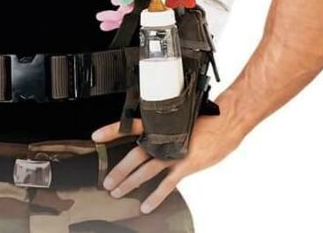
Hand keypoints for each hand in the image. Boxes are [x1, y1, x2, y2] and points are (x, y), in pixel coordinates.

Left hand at [91, 95, 243, 214]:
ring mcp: (175, 152)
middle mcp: (164, 138)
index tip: (96, 136)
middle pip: (135, 154)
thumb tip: (150, 130)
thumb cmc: (204, 118)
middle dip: (119, 169)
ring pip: (147, 170)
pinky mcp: (187, 165)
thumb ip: (163, 125)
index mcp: (160, 124)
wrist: (226, 122)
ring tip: (117, 192)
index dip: (112, 130)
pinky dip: (156, 196)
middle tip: (106, 181)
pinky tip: (146, 206)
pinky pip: (168, 184)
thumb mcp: (179, 116)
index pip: (131, 125)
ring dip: (130, 182)